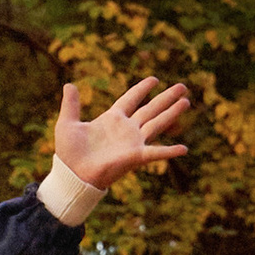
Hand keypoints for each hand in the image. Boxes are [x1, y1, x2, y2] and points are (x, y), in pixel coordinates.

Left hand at [55, 75, 192, 190]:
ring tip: (186, 102)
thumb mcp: (67, 124)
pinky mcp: (135, 156)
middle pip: (150, 109)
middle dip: (166, 98)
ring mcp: (132, 142)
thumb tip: (69, 84)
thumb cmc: (68, 154)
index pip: (131, 99)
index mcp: (112, 119)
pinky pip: (155, 152)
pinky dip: (169, 151)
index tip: (154, 79)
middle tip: (183, 87)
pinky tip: (183, 149)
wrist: (71, 175)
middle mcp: (126, 129)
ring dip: (172, 113)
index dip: (142, 89)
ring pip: (157, 124)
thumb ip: (71, 104)